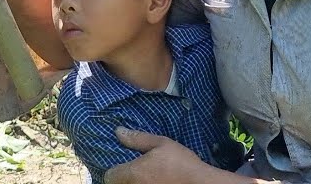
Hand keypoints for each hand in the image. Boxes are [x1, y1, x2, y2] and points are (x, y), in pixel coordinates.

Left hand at [103, 127, 221, 183]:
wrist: (201, 183)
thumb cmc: (180, 162)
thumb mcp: (161, 143)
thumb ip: (138, 139)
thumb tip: (118, 132)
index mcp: (133, 173)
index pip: (110, 176)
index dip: (113, 170)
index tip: (120, 164)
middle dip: (122, 177)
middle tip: (132, 169)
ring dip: (133, 182)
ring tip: (143, 175)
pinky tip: (152, 180)